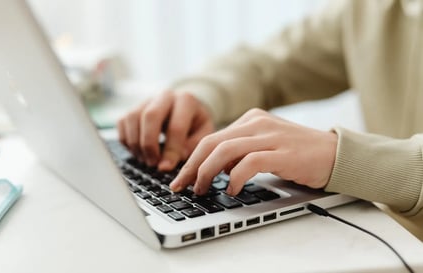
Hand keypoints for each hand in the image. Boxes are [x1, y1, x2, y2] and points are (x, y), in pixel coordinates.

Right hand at [117, 91, 214, 170]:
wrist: (185, 108)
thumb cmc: (195, 124)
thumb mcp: (203, 133)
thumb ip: (192, 145)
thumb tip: (175, 157)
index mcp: (186, 101)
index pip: (176, 126)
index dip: (170, 150)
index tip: (166, 167)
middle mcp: (165, 96)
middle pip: (150, 116)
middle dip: (149, 144)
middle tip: (153, 163)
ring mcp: (146, 100)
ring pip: (132, 118)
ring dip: (136, 144)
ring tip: (146, 160)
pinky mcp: (132, 107)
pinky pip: (122, 123)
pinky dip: (127, 141)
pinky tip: (138, 152)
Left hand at [170, 108, 337, 194]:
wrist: (335, 153)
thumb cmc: (297, 153)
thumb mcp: (264, 145)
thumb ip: (240, 152)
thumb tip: (212, 168)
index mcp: (250, 119)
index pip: (211, 138)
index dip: (192, 159)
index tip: (182, 178)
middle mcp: (257, 123)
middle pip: (212, 143)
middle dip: (192, 166)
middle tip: (182, 185)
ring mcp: (270, 136)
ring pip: (225, 151)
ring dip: (207, 172)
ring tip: (202, 189)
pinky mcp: (283, 152)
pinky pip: (249, 163)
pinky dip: (235, 178)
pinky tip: (231, 189)